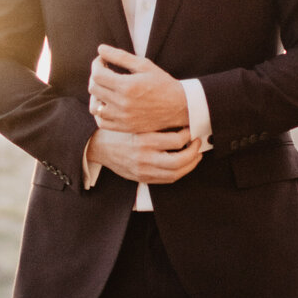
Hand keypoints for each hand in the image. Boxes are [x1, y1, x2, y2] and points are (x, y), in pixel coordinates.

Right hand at [86, 127, 201, 184]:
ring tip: (195, 155)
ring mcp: (144, 170)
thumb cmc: (119, 131)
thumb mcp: (135, 122)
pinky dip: (179, 172)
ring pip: (175, 173)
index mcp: (144, 140)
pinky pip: (167, 180)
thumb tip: (178, 118)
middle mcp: (145, 157)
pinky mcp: (142, 178)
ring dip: (190, 164)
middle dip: (194, 152)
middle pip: (179, 160)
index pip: (176, 140)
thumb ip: (154, 122)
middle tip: (198, 143)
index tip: (190, 129)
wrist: (99, 146)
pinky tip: (184, 165)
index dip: (188, 135)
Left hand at [88, 46, 188, 135]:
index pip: (97, 74)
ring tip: (104, 89)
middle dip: (96, 76)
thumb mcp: (144, 65)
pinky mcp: (125, 127)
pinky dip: (99, 112)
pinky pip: (102, 122)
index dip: (97, 64)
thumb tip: (100, 49)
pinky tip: (107, 104)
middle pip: (93, 88)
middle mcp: (122, 103)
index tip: (103, 61)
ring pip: (94, 106)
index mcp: (127, 86)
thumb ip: (120, 56)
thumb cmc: (162, 83)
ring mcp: (123, 117)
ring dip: (96, 95)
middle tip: (105, 72)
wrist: (179, 106)